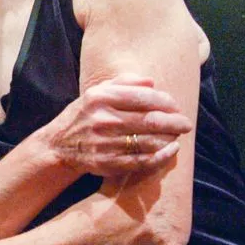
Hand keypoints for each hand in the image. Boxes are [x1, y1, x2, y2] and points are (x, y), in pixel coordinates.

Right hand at [46, 74, 192, 176]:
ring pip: (151, 141)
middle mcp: (103, 119)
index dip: (166, 102)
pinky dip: (162, 156)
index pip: (144, 97)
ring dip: (170, 138)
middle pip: (151, 120)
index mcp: (100, 98)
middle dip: (175, 122)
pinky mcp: (109, 163)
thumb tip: (151, 82)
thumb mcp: (95, 93)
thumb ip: (123, 83)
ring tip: (177, 135)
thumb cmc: (83, 116)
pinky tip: (171, 150)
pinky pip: (144, 160)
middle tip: (186, 123)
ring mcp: (106, 143)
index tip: (175, 106)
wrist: (58, 146)